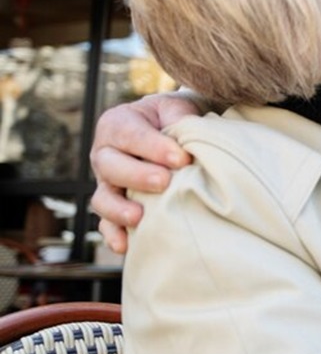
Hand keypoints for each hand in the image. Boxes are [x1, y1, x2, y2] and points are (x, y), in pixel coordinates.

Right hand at [89, 93, 198, 252]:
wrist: (170, 129)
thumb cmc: (173, 117)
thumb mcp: (176, 107)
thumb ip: (178, 116)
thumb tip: (184, 135)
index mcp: (118, 124)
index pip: (130, 135)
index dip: (153, 147)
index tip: (181, 159)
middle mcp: (105, 153)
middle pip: (111, 166)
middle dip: (137, 176)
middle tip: (164, 182)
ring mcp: (107, 183)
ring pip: (102, 198)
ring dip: (119, 209)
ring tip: (139, 216)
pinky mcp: (113, 206)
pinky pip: (106, 224)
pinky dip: (113, 235)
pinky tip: (126, 246)